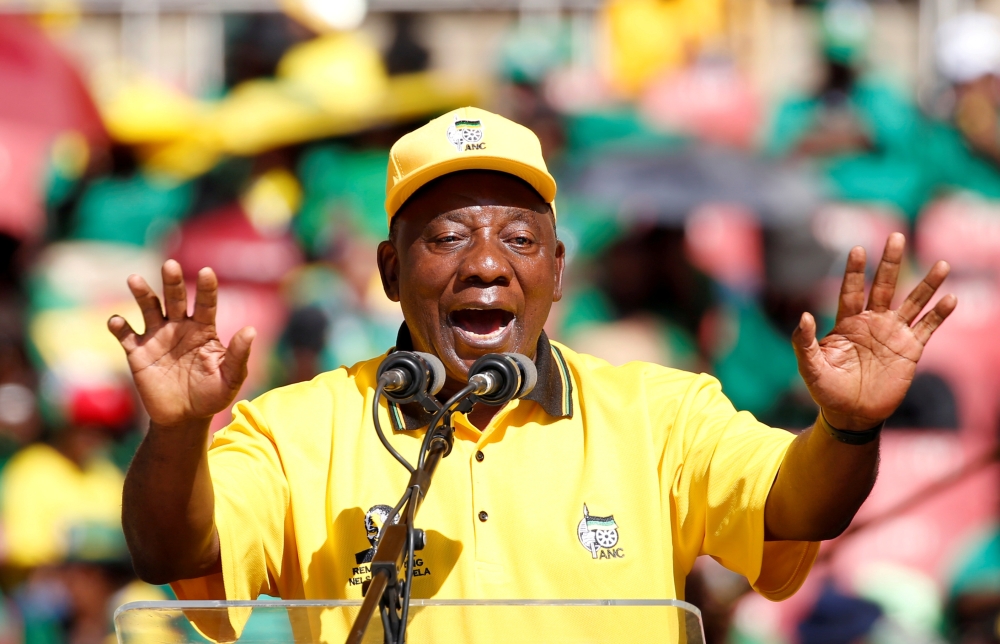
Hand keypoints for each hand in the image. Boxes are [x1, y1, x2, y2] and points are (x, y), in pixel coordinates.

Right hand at [108, 260, 255, 426]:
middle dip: (172, 282)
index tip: (207, 272)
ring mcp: (157, 337)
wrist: (185, 418)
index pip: (207, 304)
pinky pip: (126, 336)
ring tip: (134, 280)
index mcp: (204, 330)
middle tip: (170, 265)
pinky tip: (116, 322)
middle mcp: (180, 327)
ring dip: (141, 294)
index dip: (207, 289)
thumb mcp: (230, 378)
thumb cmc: (213, 395)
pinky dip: (119, 327)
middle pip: (175, 299)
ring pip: (148, 309)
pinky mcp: (137, 353)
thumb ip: (238, 355)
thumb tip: (251, 330)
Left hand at [792, 233, 956, 429]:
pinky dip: (939, 314)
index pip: (850, 290)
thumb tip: (804, 315)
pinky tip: (951, 298)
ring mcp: (892, 334)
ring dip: (927, 284)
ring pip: (912, 303)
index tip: (856, 249)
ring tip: (942, 264)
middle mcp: (871, 322)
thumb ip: (804, 342)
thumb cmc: (827, 391)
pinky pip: (927, 328)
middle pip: (883, 286)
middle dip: (890, 263)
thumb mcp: (809, 367)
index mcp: (846, 323)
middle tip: (896, 236)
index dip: (854, 271)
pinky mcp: (910, 350)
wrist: (851, 414)